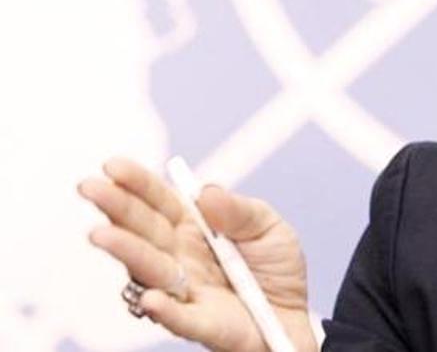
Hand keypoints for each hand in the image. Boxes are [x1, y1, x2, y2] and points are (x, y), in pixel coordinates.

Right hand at [78, 157, 317, 351]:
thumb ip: (240, 210)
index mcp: (193, 226)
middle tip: (91, 188)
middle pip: (144, 229)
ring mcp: (185, 290)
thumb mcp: (269, 227)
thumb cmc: (275, 268)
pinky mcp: (202, 323)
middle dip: (117, 208)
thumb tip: (206, 191)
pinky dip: (165, 309)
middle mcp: (179, 256)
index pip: (159, 200)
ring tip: (102, 235)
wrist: (293, 315)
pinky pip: (180, 317)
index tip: (113, 166)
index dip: (136, 183)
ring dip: (126, 252)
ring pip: (150, 270)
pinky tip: (153, 298)